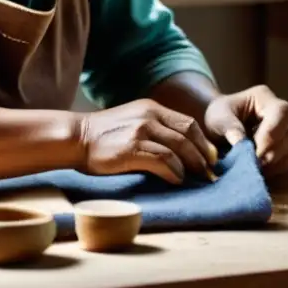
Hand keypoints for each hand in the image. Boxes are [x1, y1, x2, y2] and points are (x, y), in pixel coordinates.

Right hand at [78, 99, 218, 183]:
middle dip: (203, 156)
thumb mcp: (133, 121)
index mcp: (152, 108)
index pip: (188, 123)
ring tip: (194, 179)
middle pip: (188, 134)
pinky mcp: (131, 149)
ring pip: (179, 148)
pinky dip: (174, 172)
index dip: (204, 143)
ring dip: (191, 166)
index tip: (211, 159)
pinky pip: (163, 160)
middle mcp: (149, 116)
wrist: (77, 137)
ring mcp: (140, 131)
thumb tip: (182, 150)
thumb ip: (155, 128)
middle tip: (208, 173)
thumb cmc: (105, 135)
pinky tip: (176, 180)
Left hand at [203, 85, 287, 176]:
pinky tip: (264, 172)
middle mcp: (284, 110)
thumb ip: (229, 128)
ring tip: (258, 170)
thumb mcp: (217, 119)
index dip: (271, 135)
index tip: (254, 154)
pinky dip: (281, 168)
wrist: (221, 128)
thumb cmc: (219, 118)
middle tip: (256, 165)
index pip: (280, 113)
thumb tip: (240, 142)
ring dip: (279, 162)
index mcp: (264, 96)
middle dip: (275, 151)